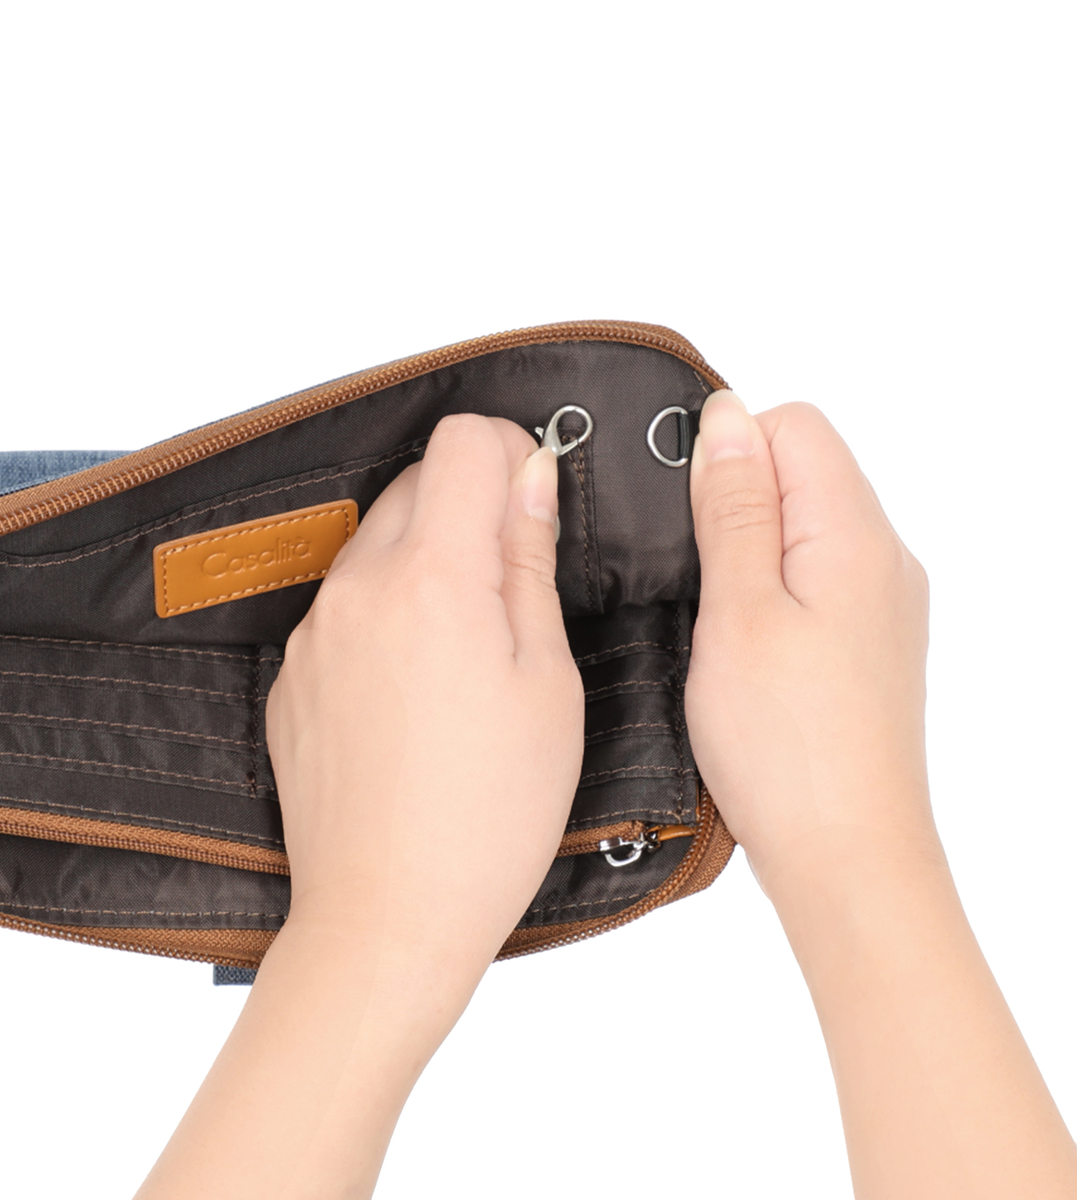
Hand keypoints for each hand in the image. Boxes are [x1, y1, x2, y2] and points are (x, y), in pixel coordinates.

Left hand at [136, 414, 583, 1199]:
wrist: (387, 917)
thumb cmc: (488, 816)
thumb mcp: (546, 682)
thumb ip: (529, 562)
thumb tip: (530, 476)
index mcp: (432, 580)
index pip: (459, 443)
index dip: (507, 452)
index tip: (533, 494)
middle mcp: (356, 590)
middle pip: (415, 483)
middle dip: (470, 505)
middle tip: (513, 586)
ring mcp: (313, 634)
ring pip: (375, 544)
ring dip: (425, 562)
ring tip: (465, 652)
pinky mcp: (290, 676)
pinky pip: (343, 607)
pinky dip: (384, 615)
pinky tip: (415, 692)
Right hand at [684, 392, 1076, 1198]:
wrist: (847, 856)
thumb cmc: (787, 746)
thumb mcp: (738, 611)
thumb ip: (735, 507)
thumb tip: (726, 417)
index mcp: (855, 536)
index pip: (793, 426)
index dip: (727, 450)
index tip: (683, 515)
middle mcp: (883, 560)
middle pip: (802, 471)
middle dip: (734, 500)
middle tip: (690, 574)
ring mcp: (881, 606)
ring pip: (803, 529)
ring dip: (748, 550)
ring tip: (710, 617)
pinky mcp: (867, 646)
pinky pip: (814, 580)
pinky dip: (770, 591)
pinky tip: (740, 647)